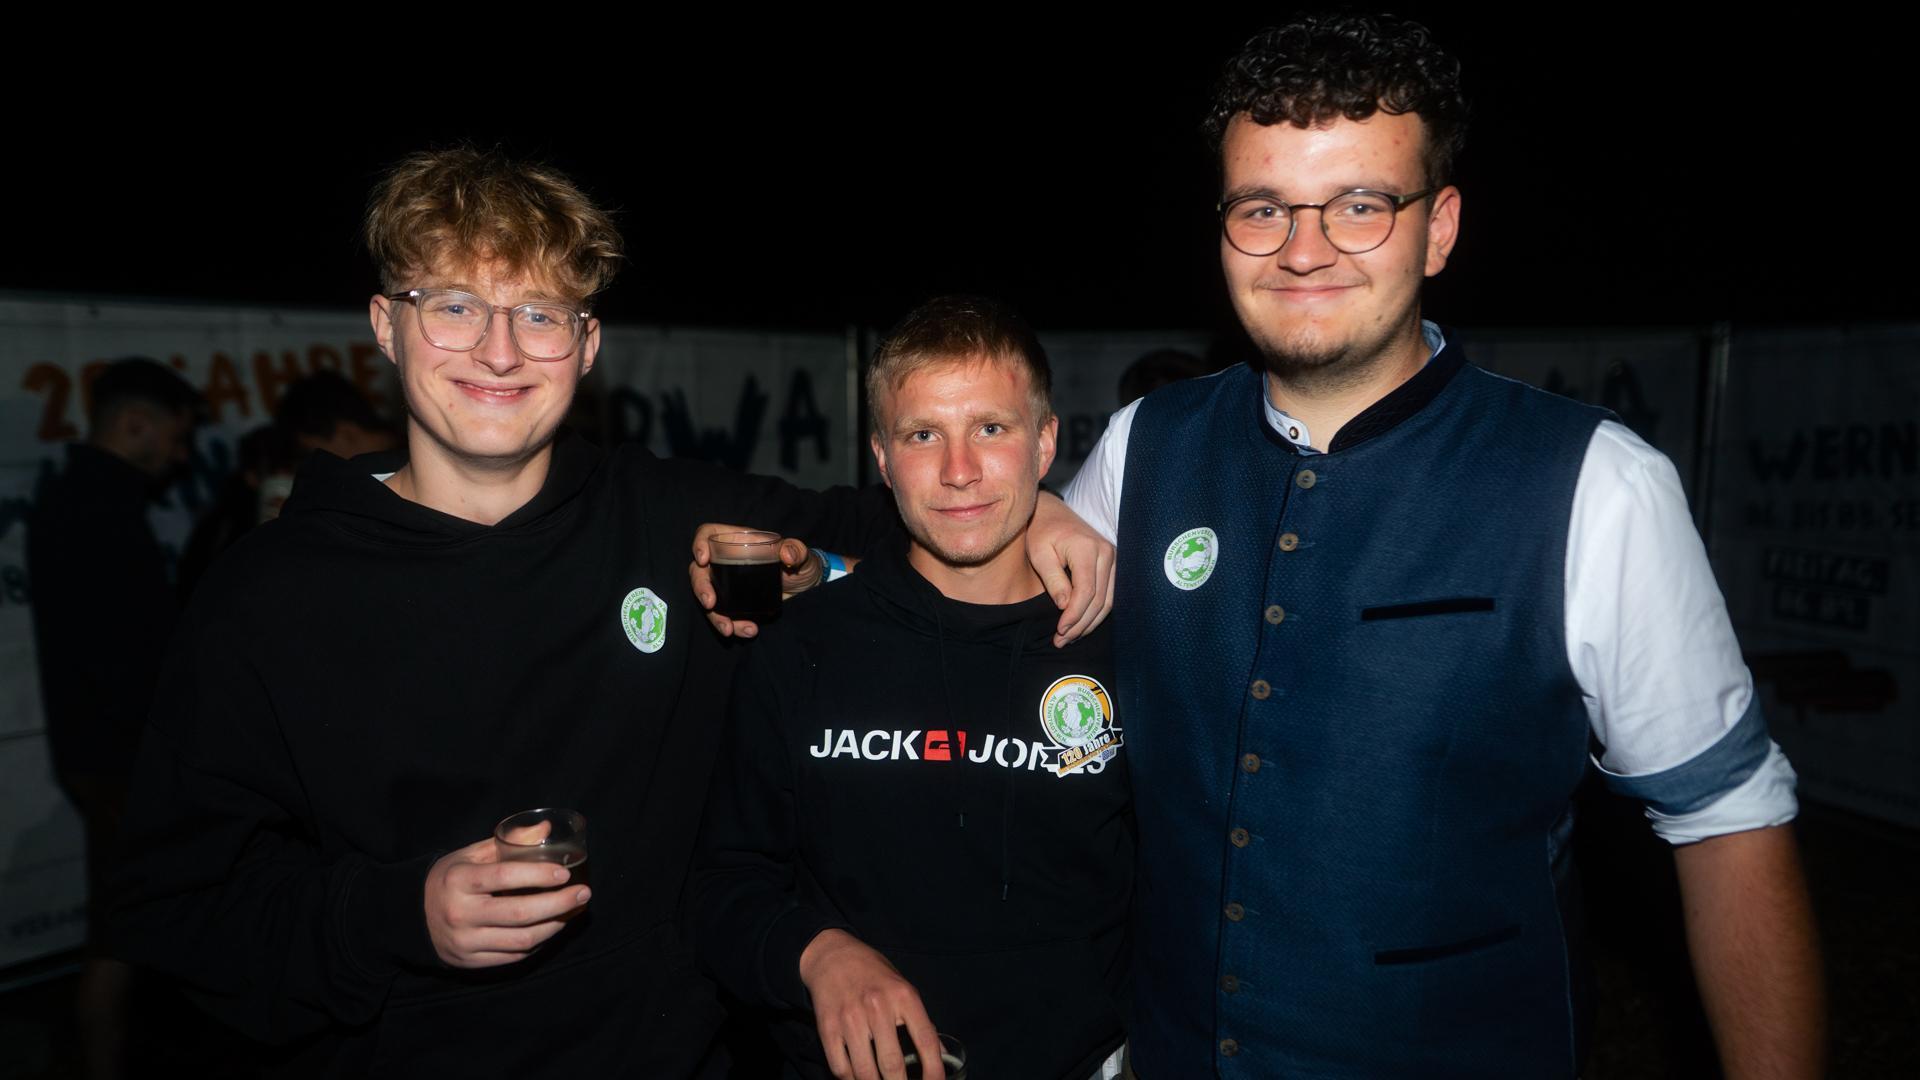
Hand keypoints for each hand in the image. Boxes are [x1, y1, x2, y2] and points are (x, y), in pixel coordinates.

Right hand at [422, 837, 589, 968]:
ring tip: (572, 911)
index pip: (505, 876)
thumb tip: (546, 829)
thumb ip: (508, 842)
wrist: (413, 916)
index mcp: (459, 880)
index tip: (566, 873)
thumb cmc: (449, 879)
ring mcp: (465, 941)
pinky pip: (513, 956)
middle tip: (583, 894)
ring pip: (522, 940)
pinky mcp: (470, 961)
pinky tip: (551, 928)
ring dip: (554, 926)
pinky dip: (538, 943)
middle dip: (559, 904)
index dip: (539, 874)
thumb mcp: (470, 855)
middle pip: (520, 913)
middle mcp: (461, 913)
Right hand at [690, 523, 823, 638]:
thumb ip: (797, 550)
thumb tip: (787, 556)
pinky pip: (724, 614)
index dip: (699, 544)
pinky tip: (748, 630)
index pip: (708, 535)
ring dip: (715, 616)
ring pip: (709, 597)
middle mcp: (727, 561)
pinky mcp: (734, 602)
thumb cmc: (800, 562)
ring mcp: (728, 583)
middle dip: (701, 589)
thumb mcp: (802, 554)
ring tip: (730, 629)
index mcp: (737, 542)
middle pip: (699, 571)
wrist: (806, 587)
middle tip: (710, 604)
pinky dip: (733, 625)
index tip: (703, 560)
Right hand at [799, 929, 944, 1079]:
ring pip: (865, 1073)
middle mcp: (877, 1007)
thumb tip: (940, 1054)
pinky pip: (841, 1068)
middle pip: (893, 1065)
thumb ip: (918, 1019)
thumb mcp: (903, 987)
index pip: (926, 1040)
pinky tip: (859, 1079)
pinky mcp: (828, 1028)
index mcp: (903, 996)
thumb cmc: (873, 973)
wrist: (832, 955)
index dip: (934, 1070)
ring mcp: (850, 1019)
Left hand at [1026, 492, 1115, 646]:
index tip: (1059, 631)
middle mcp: (1107, 553)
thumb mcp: (1039, 553)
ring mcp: (1114, 558)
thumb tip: (1064, 605)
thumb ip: (1053, 579)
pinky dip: (1096, 612)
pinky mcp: (1113, 564)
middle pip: (1099, 600)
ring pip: (1108, 601)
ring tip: (1070, 637)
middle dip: (1081, 624)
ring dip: (1090, 623)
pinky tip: (1081, 624)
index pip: (1086, 591)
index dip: (1074, 615)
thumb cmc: (1042, 532)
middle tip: (1061, 640)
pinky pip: (1110, 594)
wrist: (1052, 513)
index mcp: (1087, 548)